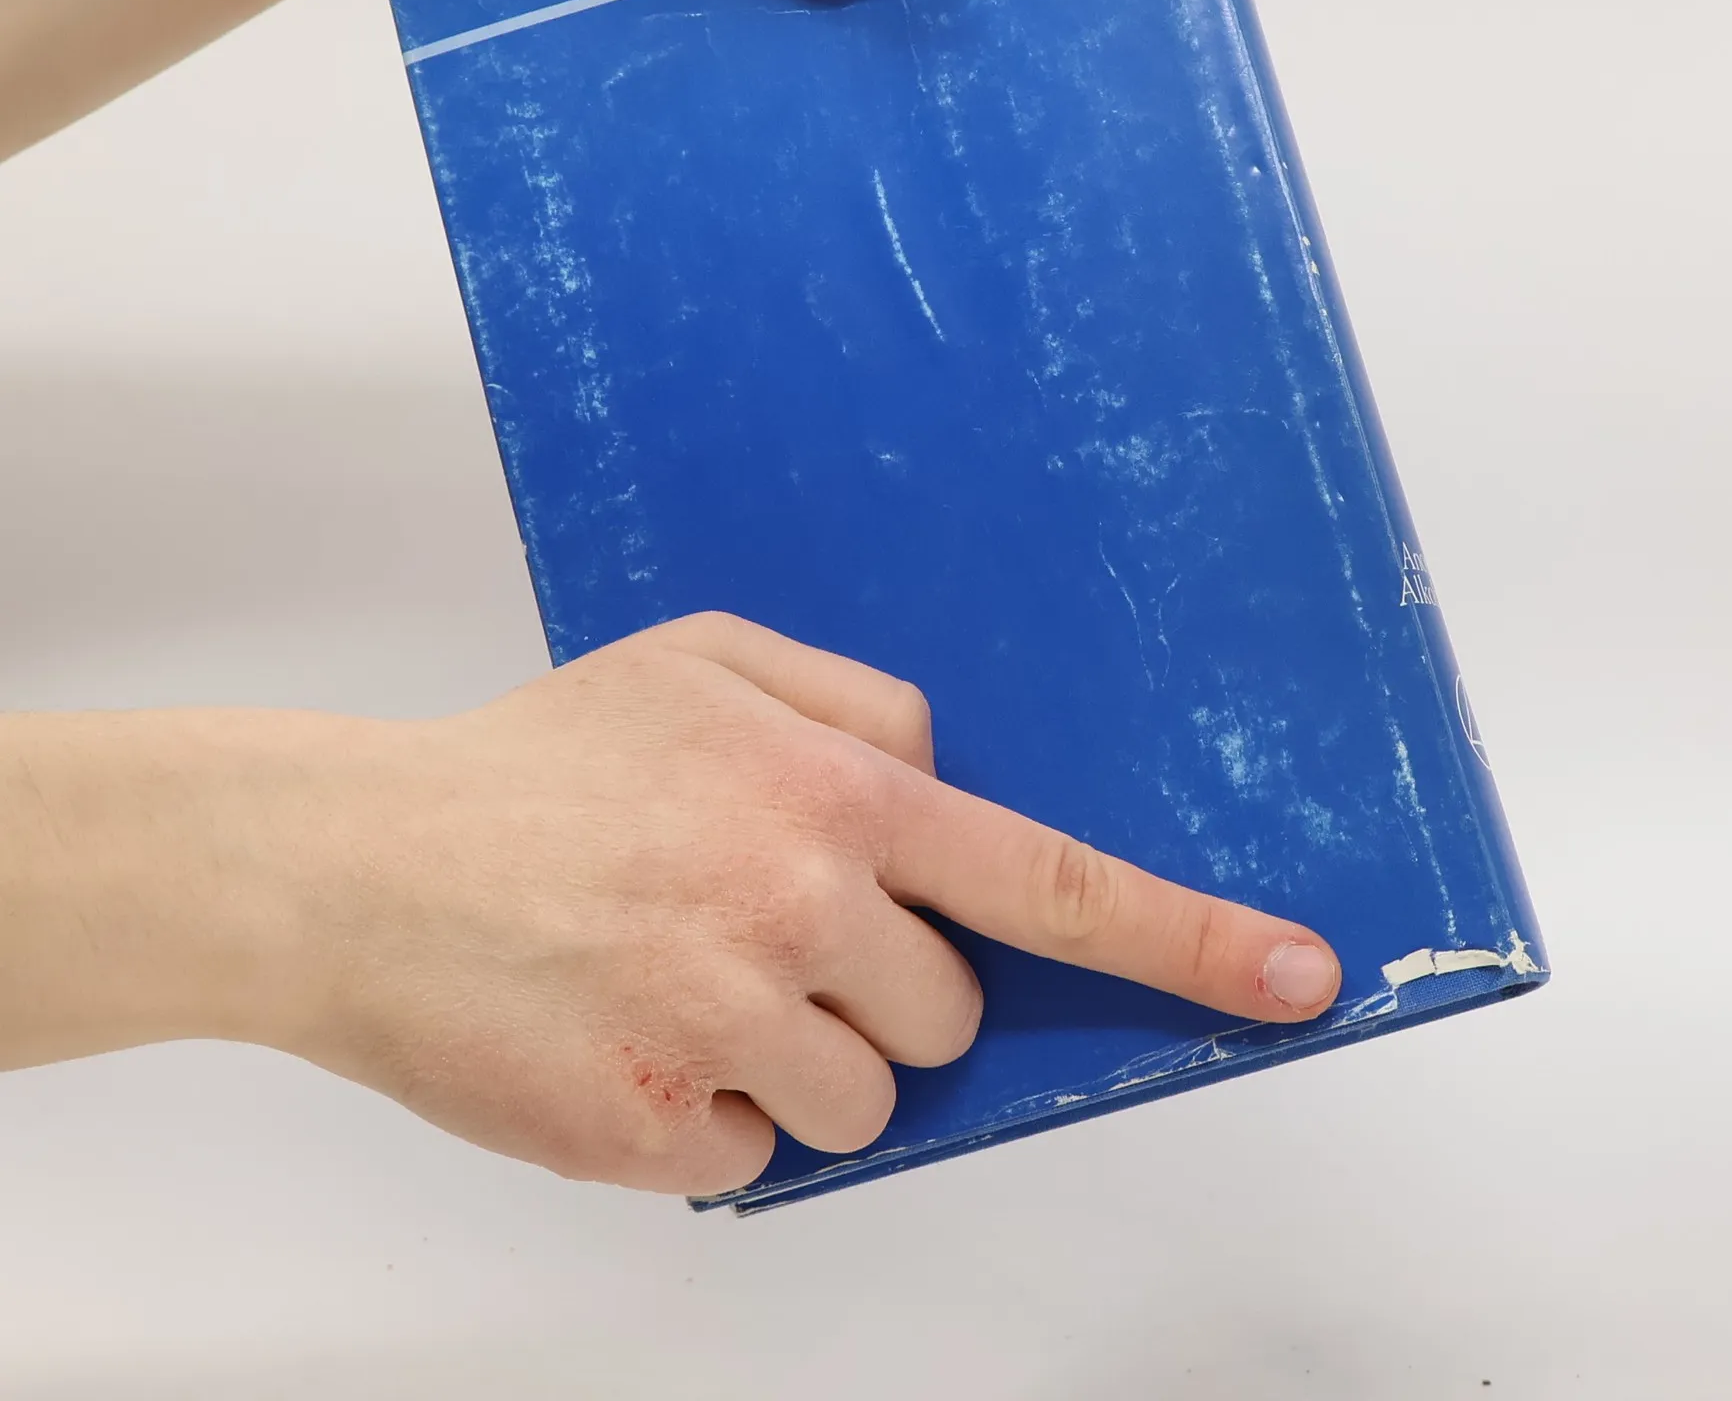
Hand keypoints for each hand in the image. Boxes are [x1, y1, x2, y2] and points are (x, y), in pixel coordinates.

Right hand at [286, 614, 1343, 1195]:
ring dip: (794, 1058)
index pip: (1047, 878)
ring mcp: (722, 1026)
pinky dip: (703, 1110)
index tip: (1298, 980)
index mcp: (830, 794)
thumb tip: (947, 775)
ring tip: (676, 972)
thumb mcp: (706, 659)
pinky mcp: (647, 1128)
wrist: (351, 861)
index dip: (1185, 935)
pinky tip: (623, 1028)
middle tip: (754, 928)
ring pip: (860, 1102)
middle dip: (884, 992)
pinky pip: (749, 1154)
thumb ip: (853, 703)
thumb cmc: (540, 758)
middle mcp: (796, 908)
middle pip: (946, 1018)